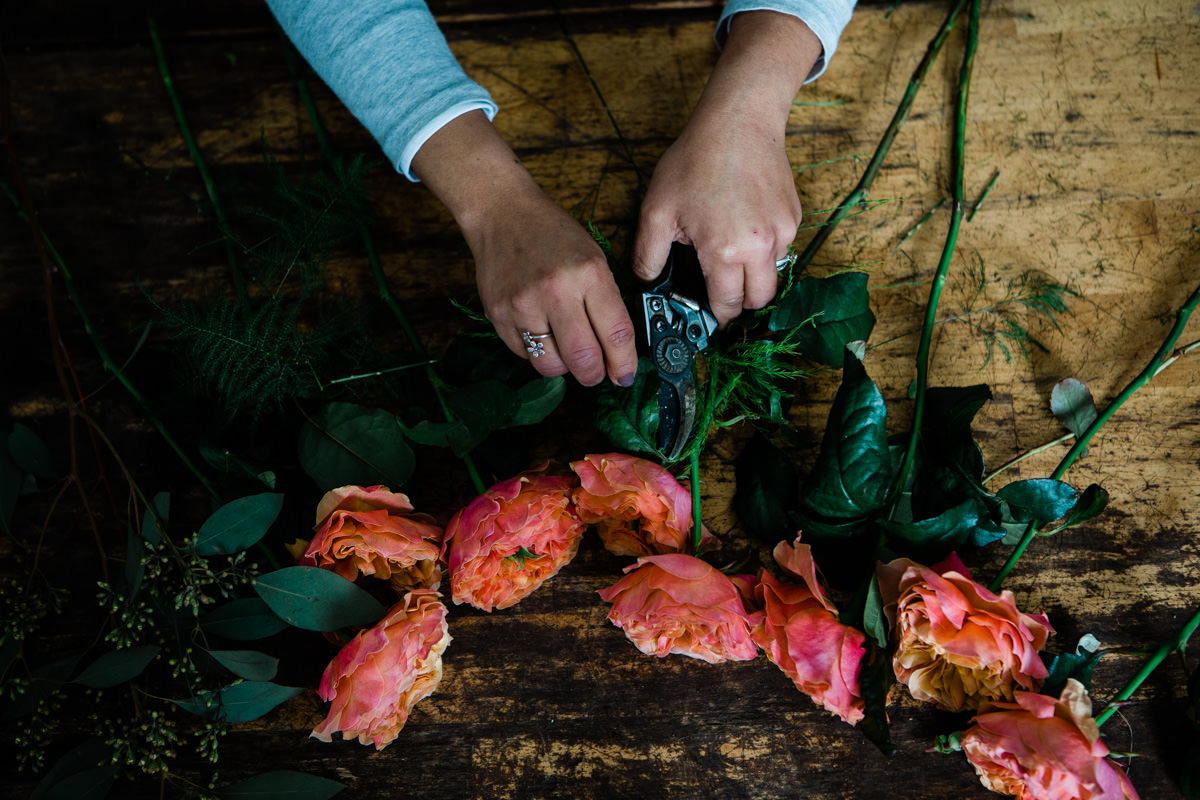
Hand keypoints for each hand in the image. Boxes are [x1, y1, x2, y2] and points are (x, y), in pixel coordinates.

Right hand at [413, 111, 637, 386]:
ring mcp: (523, 305)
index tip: (625, 375)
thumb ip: (606, 302)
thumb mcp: (594, 258)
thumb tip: (616, 351)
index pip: (616, 333)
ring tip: (565, 352)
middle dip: (594, 375)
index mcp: (589, 273)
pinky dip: (537, 353)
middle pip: (583, 359)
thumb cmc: (553, 236)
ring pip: (550, 365)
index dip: (624, 363)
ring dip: (564, 368)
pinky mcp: (498, 315)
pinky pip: (524, 354)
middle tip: (596, 374)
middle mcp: (556, 291)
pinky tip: (541, 333)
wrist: (502, 214)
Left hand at [632, 11, 822, 325]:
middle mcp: (760, 247)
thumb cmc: (695, 161)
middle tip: (719, 293)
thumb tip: (647, 282)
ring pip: (772, 275)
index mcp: (725, 251)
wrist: (738, 122)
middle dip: (739, 303)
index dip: (716, 316)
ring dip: (753, 277)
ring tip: (729, 255)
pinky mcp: (794, 216)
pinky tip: (743, 227)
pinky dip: (764, 249)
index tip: (707, 317)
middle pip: (758, 300)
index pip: (727, 305)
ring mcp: (782, 232)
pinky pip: (781, 248)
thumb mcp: (657, 209)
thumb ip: (648, 254)